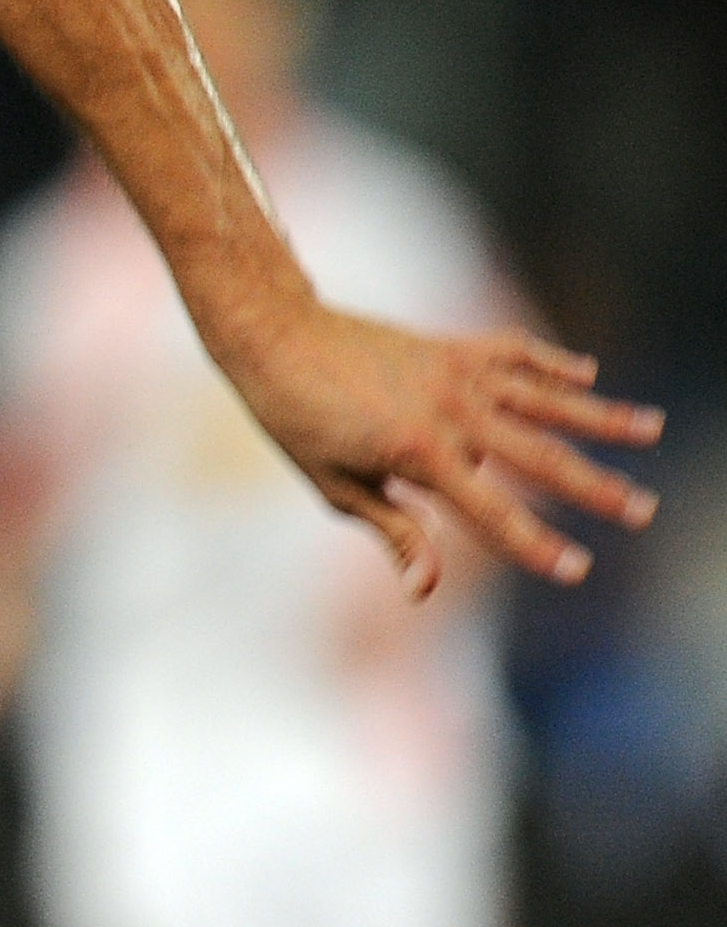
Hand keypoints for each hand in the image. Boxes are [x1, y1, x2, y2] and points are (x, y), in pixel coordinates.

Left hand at [227, 307, 661, 596]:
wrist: (274, 337)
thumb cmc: (296, 420)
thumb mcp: (336, 487)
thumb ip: (394, 531)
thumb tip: (425, 590)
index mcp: (418, 454)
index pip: (490, 513)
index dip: (534, 546)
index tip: (577, 570)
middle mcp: (449, 412)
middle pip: (538, 457)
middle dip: (594, 488)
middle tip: (643, 512)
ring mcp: (455, 373)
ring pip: (544, 398)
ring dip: (600, 416)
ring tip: (652, 429)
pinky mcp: (451, 345)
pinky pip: (513, 352)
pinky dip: (550, 362)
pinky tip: (587, 375)